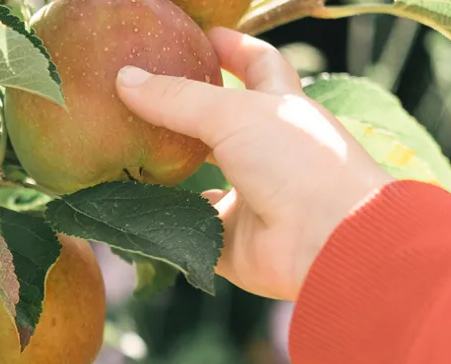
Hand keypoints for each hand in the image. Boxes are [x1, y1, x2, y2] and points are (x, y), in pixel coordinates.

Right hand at [114, 28, 393, 300]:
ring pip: (205, 179)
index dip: (232, 47)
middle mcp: (268, 152)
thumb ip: (179, 99)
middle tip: (147, 96)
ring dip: (174, 170)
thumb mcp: (234, 114)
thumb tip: (124, 79)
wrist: (325, 241)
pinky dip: (170, 223)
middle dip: (190, 111)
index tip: (200, 36)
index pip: (258, 65)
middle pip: (223, 124)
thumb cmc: (297, 162)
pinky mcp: (234, 241)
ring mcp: (252, 198)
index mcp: (281, 109)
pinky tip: (141, 211)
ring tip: (129, 154)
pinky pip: (193, 230)